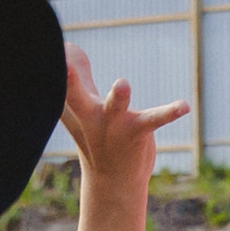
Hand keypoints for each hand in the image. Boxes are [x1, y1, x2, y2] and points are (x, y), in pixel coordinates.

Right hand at [61, 48, 188, 195]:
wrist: (113, 183)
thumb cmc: (94, 138)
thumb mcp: (79, 109)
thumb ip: (74, 79)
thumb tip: (66, 47)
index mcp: (75, 107)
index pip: (59, 82)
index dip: (54, 65)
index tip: (45, 47)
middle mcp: (91, 115)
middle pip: (73, 95)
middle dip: (68, 80)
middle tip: (64, 65)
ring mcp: (114, 125)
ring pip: (114, 107)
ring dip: (117, 97)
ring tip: (121, 84)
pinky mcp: (137, 133)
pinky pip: (154, 120)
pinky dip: (170, 112)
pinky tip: (184, 106)